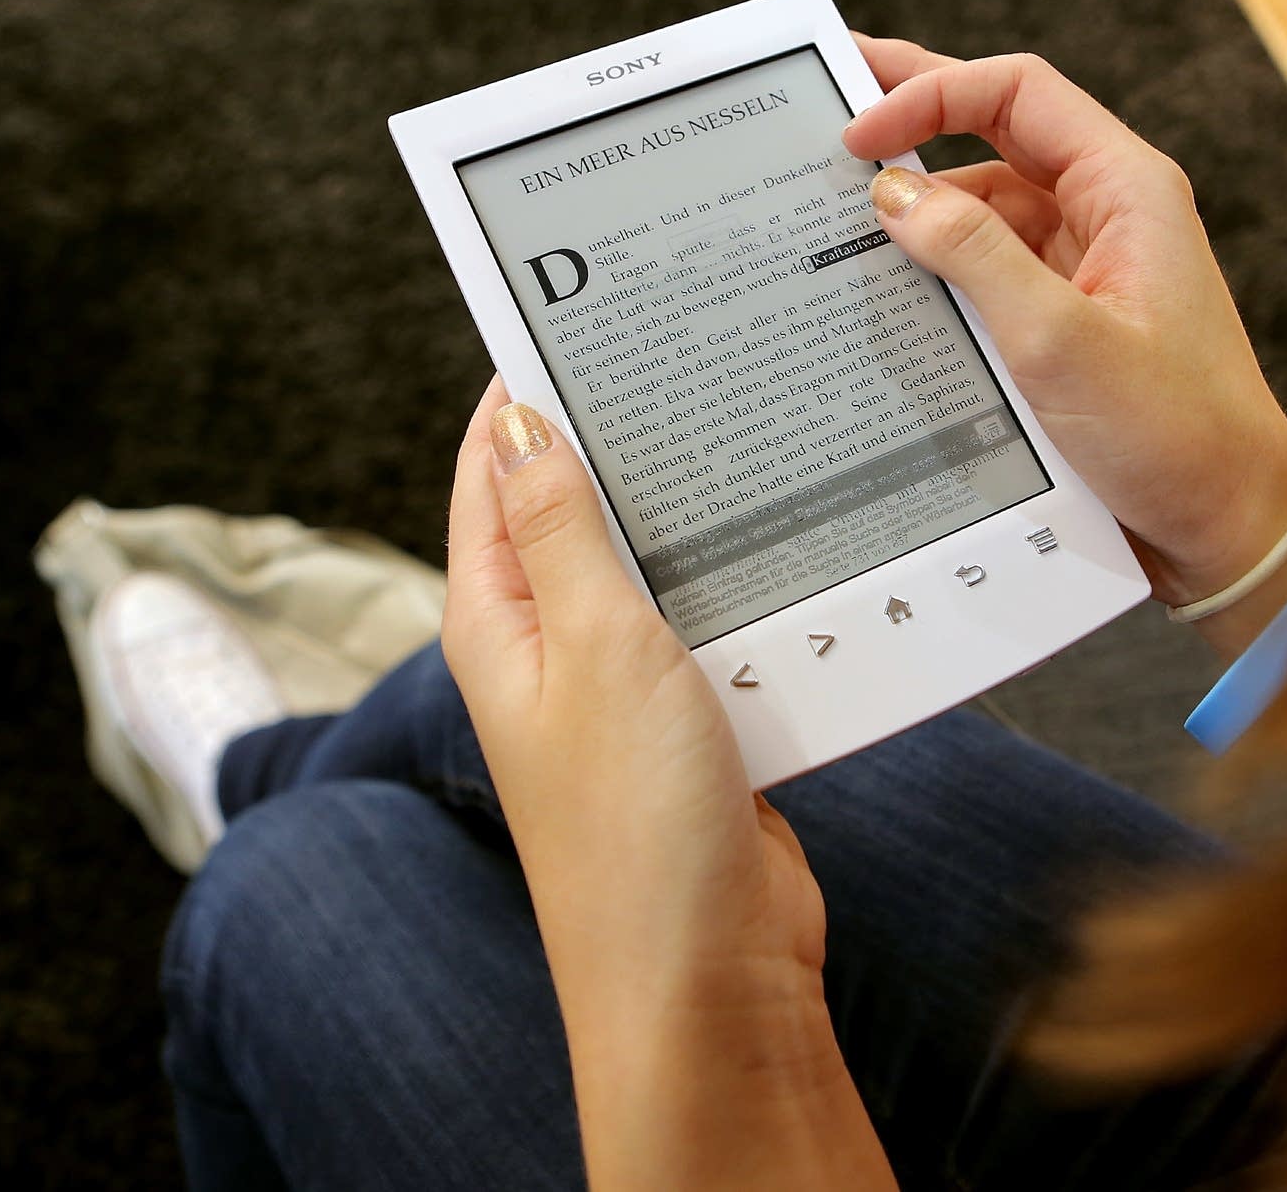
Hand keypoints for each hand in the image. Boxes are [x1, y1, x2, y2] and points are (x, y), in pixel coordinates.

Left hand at [442, 378, 827, 1030]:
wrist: (710, 974)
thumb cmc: (634, 827)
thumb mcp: (596, 646)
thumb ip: (560, 530)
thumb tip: (520, 419)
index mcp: (498, 621)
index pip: (491, 474)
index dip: (520, 393)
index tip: (572, 311)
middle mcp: (552, 652)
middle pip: (576, 514)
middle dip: (622, 442)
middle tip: (684, 355)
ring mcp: (624, 693)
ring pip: (659, 569)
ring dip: (697, 518)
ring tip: (752, 434)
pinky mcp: (695, 728)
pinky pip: (717, 630)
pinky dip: (749, 589)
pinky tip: (794, 549)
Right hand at [843, 38, 1286, 606]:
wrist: (1228, 525)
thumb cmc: (1176, 434)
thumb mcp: (1059, 340)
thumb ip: (972, 256)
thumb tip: (894, 193)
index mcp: (1127, 189)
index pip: (1018, 92)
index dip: (932, 94)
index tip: (861, 132)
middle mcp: (1110, 213)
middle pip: (999, 135)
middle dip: (917, 120)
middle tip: (833, 111)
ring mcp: (1091, 266)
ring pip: (989, 209)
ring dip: (925, 210)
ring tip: (843, 217)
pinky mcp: (1074, 320)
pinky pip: (995, 271)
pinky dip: (943, 271)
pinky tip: (891, 287)